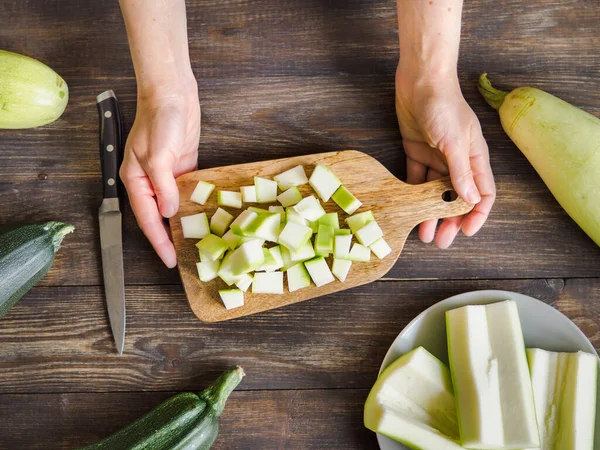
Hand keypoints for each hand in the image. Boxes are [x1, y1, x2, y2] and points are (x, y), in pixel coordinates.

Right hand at [120, 82, 200, 267]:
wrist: (172, 93)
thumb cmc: (159, 120)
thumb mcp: (158, 155)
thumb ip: (163, 186)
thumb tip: (168, 212)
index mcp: (135, 180)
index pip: (147, 219)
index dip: (158, 241)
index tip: (170, 259)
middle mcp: (149, 181)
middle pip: (158, 216)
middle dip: (168, 237)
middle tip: (183, 256)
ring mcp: (166, 174)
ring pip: (173, 206)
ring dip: (182, 222)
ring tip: (194, 242)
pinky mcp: (182, 167)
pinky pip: (186, 191)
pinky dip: (192, 204)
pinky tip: (202, 215)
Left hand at [395, 67, 495, 247]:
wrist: (420, 80)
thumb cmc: (443, 106)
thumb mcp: (455, 142)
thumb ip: (461, 173)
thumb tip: (471, 201)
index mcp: (475, 158)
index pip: (483, 193)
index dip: (477, 214)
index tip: (466, 232)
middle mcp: (458, 161)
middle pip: (457, 198)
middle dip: (450, 220)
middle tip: (442, 241)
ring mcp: (437, 158)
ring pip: (434, 193)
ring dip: (430, 213)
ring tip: (423, 234)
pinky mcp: (417, 152)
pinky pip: (416, 180)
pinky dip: (413, 196)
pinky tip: (408, 210)